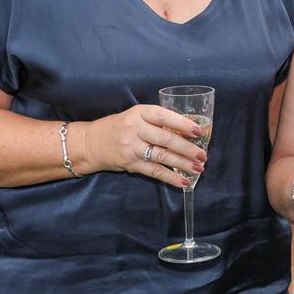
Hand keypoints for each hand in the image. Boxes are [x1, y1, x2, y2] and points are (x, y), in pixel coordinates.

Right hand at [83, 105, 206, 188]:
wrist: (91, 143)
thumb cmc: (121, 127)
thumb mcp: (137, 116)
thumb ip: (159, 121)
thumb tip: (190, 127)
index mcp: (140, 113)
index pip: (164, 116)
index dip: (183, 124)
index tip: (199, 131)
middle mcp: (135, 129)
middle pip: (166, 139)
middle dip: (187, 148)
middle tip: (203, 155)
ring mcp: (132, 147)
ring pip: (162, 156)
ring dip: (183, 164)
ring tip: (198, 168)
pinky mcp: (131, 164)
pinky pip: (154, 171)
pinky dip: (171, 177)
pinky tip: (184, 181)